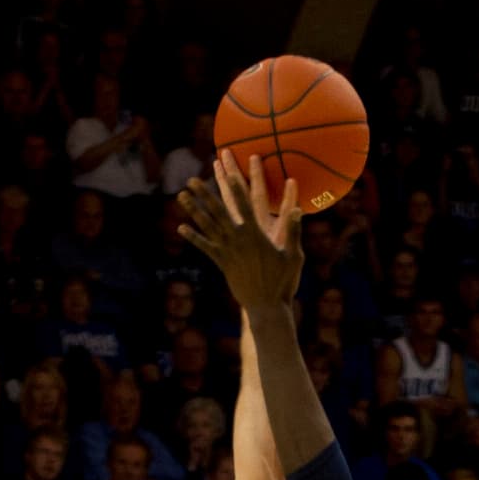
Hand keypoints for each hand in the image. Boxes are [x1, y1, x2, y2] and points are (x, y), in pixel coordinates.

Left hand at [174, 155, 302, 308]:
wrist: (266, 306)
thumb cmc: (283, 281)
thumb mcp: (293, 256)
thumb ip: (293, 231)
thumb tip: (297, 209)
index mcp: (256, 235)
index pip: (245, 205)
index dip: (236, 188)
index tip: (228, 173)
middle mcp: (238, 240)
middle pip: (218, 211)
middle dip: (204, 194)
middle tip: (191, 179)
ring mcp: (228, 251)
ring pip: (207, 226)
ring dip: (193, 209)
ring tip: (182, 196)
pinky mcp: (222, 263)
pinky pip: (205, 247)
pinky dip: (193, 237)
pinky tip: (181, 227)